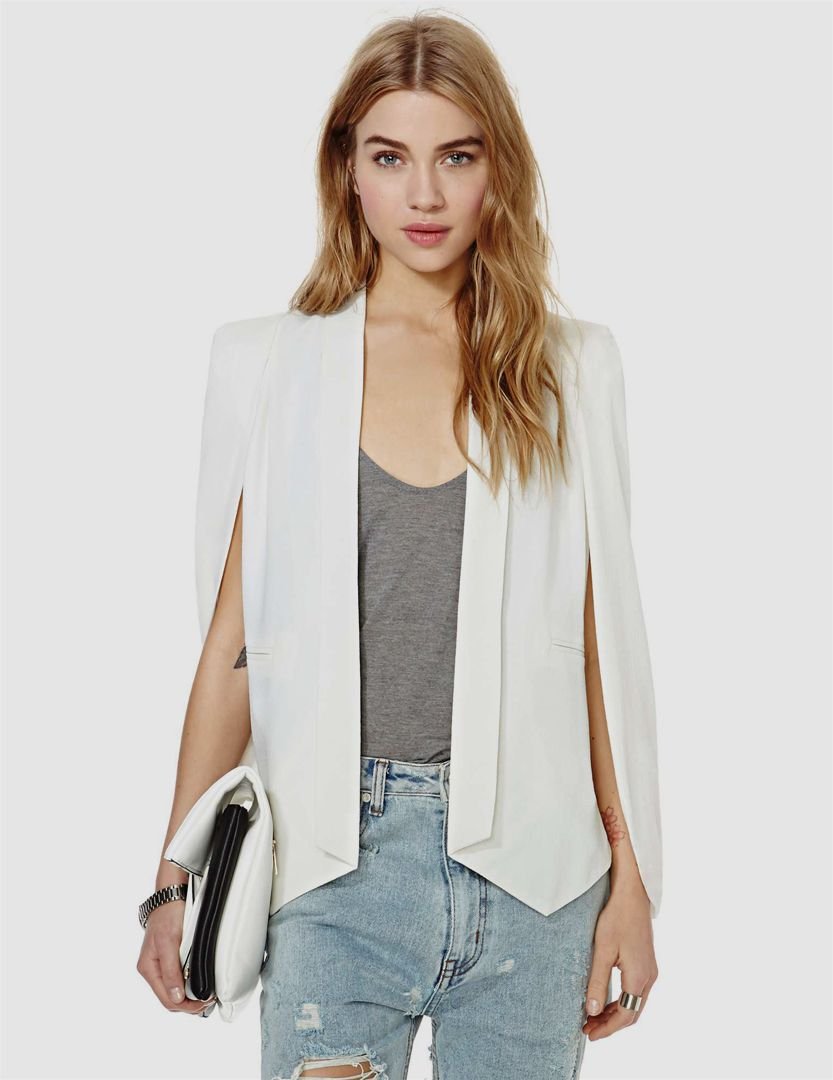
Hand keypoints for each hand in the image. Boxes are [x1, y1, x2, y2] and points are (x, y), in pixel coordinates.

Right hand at [136, 900, 215, 1016]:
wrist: (171, 895)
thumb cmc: (167, 915)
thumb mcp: (169, 943)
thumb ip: (171, 971)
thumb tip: (177, 997)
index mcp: (148, 968)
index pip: (166, 999)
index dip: (186, 1006)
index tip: (205, 1003)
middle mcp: (153, 969)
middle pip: (170, 998)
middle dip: (189, 1004)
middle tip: (209, 1001)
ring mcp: (161, 964)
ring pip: (174, 991)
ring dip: (189, 997)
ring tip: (206, 995)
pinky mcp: (169, 958)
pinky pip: (177, 979)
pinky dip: (188, 986)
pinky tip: (199, 984)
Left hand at [582, 880, 657, 1040]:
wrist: (634, 894)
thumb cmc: (616, 918)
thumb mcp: (602, 950)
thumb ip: (598, 982)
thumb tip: (592, 1012)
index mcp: (639, 977)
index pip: (625, 1015)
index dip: (607, 1028)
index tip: (589, 1034)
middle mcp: (649, 978)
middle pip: (632, 1013)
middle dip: (611, 1024)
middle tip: (588, 1028)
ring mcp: (650, 970)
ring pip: (635, 1003)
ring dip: (616, 1013)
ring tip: (593, 1017)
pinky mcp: (647, 963)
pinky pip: (636, 992)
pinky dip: (622, 1001)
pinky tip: (606, 999)